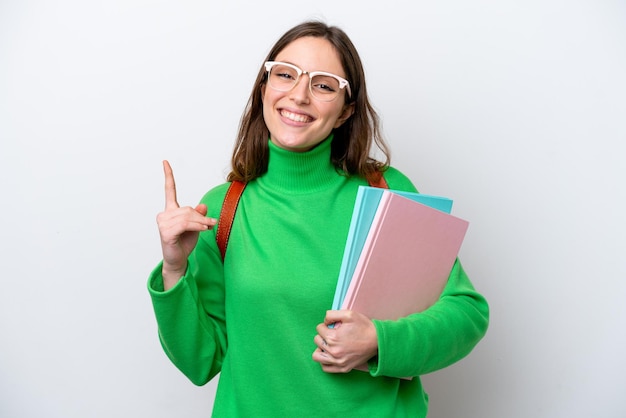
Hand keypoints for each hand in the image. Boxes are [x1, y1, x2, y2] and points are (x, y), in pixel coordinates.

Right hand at [156, 160, 216, 289]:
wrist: (178, 260)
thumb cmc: (184, 243)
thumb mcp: (196, 226)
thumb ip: (198, 215)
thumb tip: (202, 205)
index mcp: (170, 211)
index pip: (169, 190)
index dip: (168, 176)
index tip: (165, 162)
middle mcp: (164, 215)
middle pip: (188, 208)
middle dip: (201, 216)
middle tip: (210, 223)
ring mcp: (163, 223)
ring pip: (188, 216)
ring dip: (202, 222)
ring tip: (208, 227)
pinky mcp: (166, 232)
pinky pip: (186, 224)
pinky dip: (197, 226)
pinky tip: (204, 229)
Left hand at [311, 310, 378, 372]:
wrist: (377, 341)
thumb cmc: (364, 327)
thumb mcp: (348, 314)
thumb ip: (331, 314)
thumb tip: (324, 321)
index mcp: (333, 337)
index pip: (319, 329)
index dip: (325, 325)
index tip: (333, 326)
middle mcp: (333, 351)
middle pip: (317, 341)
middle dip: (322, 335)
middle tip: (332, 333)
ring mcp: (338, 362)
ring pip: (317, 356)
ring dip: (320, 348)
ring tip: (328, 344)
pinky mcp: (343, 368)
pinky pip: (326, 368)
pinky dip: (325, 361)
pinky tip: (330, 354)